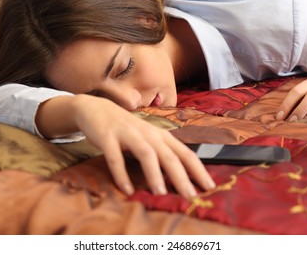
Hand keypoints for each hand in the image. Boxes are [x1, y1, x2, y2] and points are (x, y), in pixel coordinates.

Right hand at [70, 95, 215, 198]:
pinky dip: (121, 174)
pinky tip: (126, 189)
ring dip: (154, 174)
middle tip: (190, 196)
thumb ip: (162, 152)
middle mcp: (147, 133)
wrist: (96, 109)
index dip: (198, 169)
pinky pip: (115, 157)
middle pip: (169, 155)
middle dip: (181, 176)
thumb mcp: (148, 137)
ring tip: (160, 194)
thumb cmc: (126, 128)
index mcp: (160, 135)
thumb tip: (180, 177)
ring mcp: (127, 133)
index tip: (210, 186)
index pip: (185, 152)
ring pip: (146, 154)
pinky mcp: (108, 137)